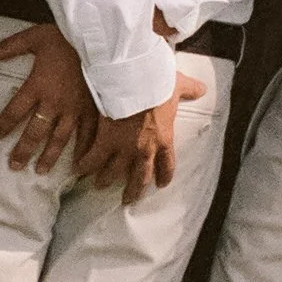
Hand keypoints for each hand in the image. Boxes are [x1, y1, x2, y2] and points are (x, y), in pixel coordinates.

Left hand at [0, 21, 93, 175]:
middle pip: (35, 132)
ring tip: (40, 171)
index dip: (3, 124)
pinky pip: (88, 133)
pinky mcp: (93, 109)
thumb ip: (10, 46)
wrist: (100, 39)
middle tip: (14, 166)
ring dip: (49, 156)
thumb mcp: (34, 36)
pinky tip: (79, 163)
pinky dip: (83, 149)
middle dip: (23, 150)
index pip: (15, 111)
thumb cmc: (66, 37)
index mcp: (38, 86)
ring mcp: (75, 109)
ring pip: (59, 138)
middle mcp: (54, 102)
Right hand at [73, 78, 200, 207]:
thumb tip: (202, 88)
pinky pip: (94, 159)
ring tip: (99, 186)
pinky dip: (86, 166)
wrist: (134, 82)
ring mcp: (123, 148)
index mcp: (164, 139)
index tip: (160, 184)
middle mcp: (145, 150)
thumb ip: (190, 90)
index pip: (167, 164)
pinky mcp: (105, 141)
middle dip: (134, 190)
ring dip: (106, 180)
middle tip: (128, 199)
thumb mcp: (178, 86)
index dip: (163, 176)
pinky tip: (78, 170)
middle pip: (140, 177)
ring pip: (114, 172)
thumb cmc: (158, 84)